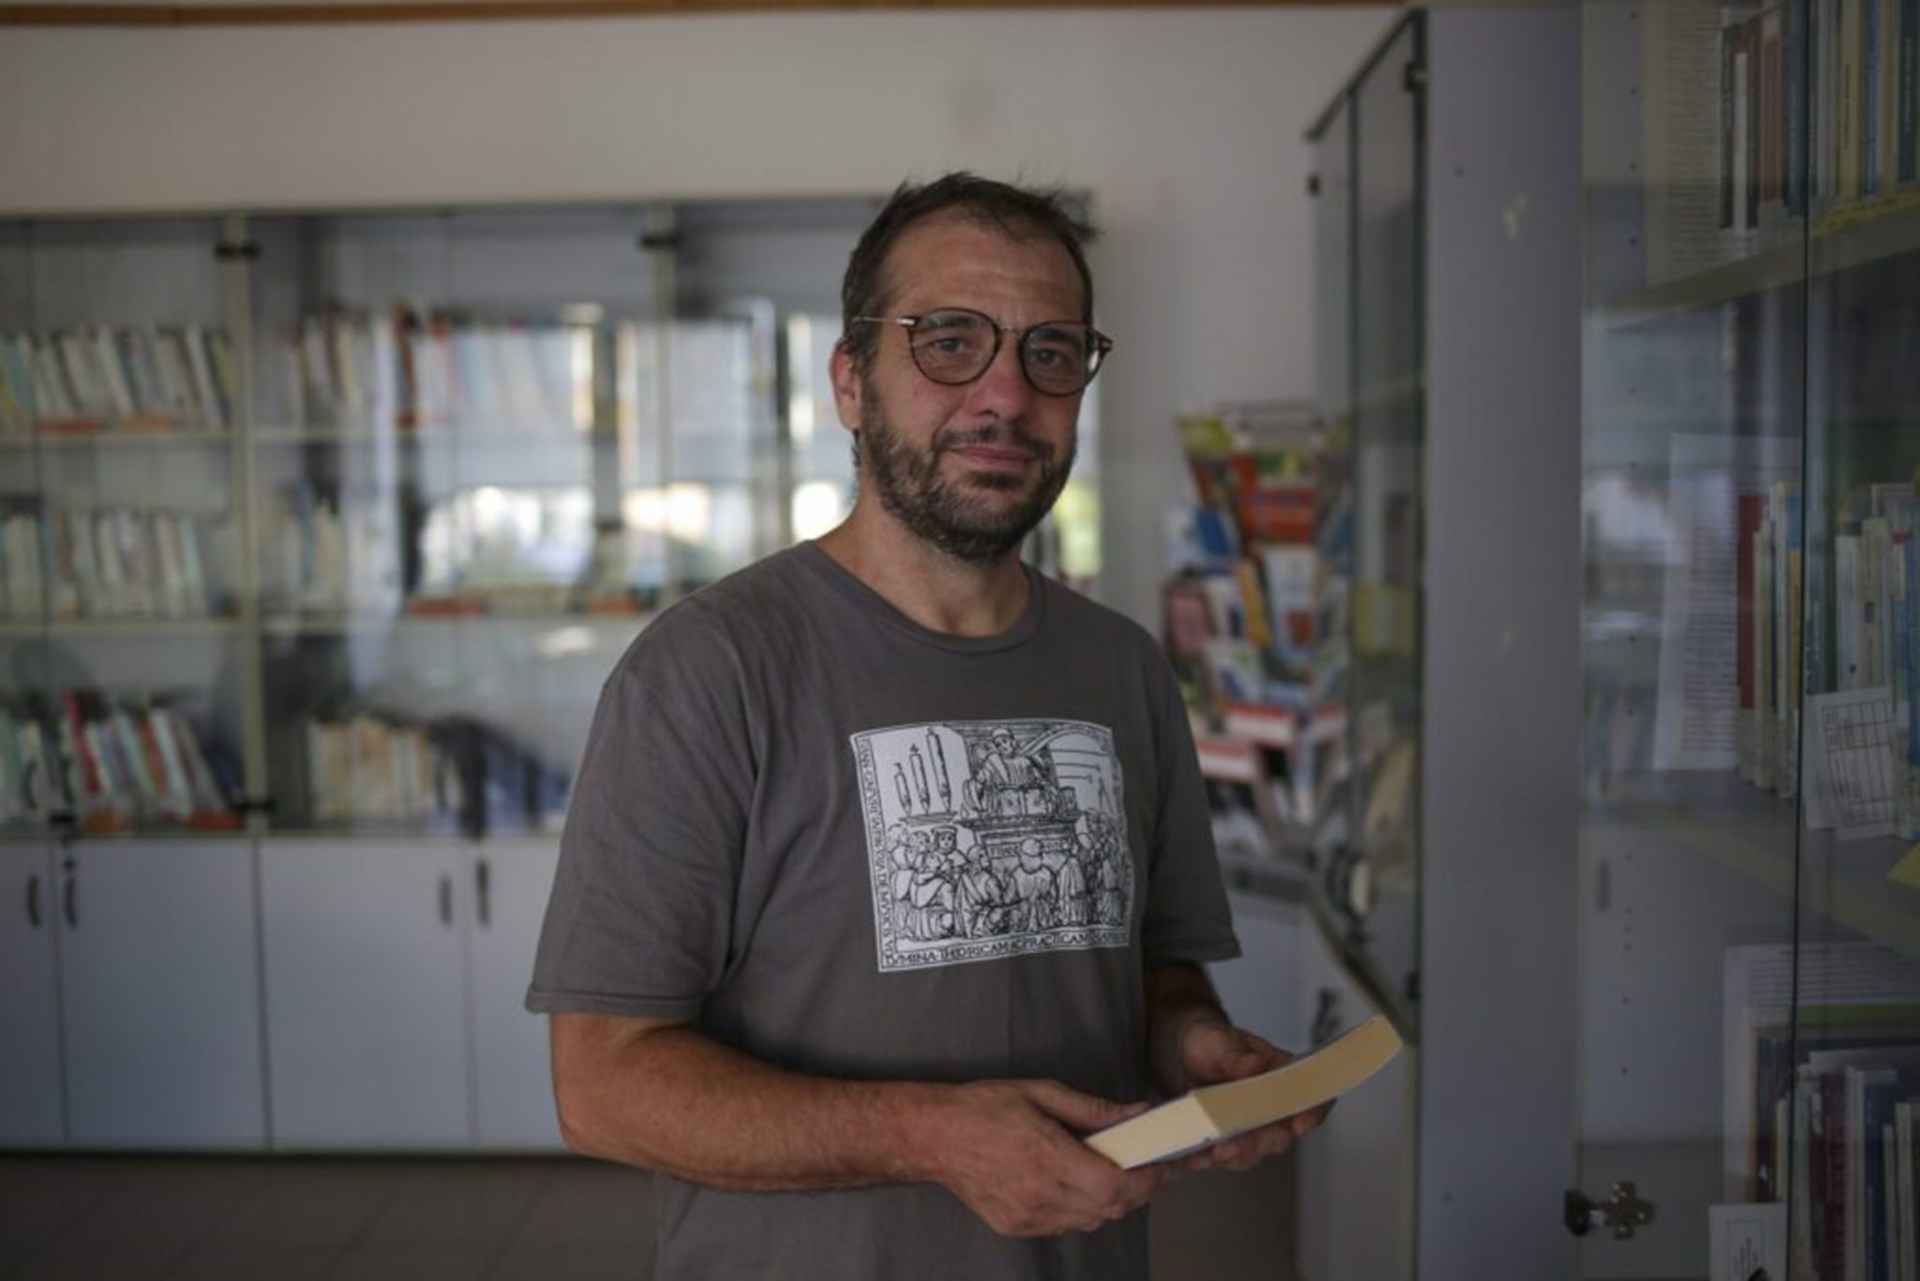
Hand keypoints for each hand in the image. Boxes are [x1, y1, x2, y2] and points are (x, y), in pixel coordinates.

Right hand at [919, 1079, 1171, 1235]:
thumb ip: (1093, 1109)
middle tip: (1152, 1167)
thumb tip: (1138, 1114)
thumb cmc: (984, 1107)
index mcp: (1046, 1157)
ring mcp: (1027, 1216)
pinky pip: (1067, 1225)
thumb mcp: (1041, 1093)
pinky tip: (1078, 1184)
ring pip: (1092, 1221)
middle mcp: (1039, 1195)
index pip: (1115, 1185)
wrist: (933, 1136)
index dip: (1149, 1179)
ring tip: (1117, 1173)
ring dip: (1114, 1201)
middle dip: (1140, 1190)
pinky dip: (1084, 1208)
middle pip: (1111, 1208)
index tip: (1166, 1165)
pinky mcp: (1017, 1227)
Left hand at [1169, 1021, 1331, 1173]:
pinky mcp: (1224, 1142)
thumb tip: (1255, 1063)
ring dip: (1233, 1155)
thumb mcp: (1218, 1040)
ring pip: (1251, 1152)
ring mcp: (1248, 1128)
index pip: (1311, 1096)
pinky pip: (1219, 1157)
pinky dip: (1206, 1158)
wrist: (1180, 1053)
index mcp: (1279, 1075)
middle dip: (1259, 1143)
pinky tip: (1192, 1154)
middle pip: (1279, 1135)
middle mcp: (1269, 1108)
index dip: (1312, 1112)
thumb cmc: (1209, 1042)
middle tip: (1238, 1142)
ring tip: (1213, 1151)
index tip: (1300, 1124)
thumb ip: (1234, 1053)